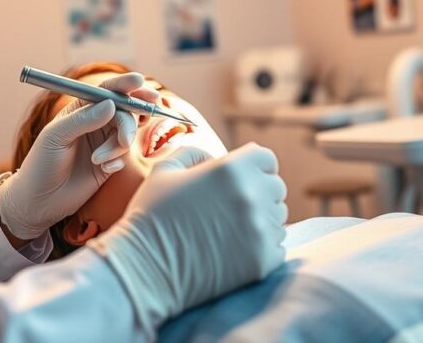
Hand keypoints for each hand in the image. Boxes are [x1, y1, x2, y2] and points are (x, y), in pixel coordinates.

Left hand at [0, 72, 159, 239]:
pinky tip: (103, 170)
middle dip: (130, 122)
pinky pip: (125, 155)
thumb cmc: (41, 163)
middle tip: (126, 138)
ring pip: (127, 133)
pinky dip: (117, 161)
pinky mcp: (110, 162)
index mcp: (81, 108)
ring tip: (97, 160)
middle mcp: (95, 121)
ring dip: (117, 147)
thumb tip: (112, 104)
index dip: (124, 84)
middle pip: (125, 110)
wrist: (39, 200)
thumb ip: (84, 119)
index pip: (107, 89)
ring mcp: (104, 141)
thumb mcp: (57, 137)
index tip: (139, 81)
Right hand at [90, 143, 286, 334]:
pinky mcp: (262, 261)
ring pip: (278, 218)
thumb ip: (193, 152)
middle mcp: (252, 196)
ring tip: (230, 230)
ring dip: (261, 220)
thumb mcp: (165, 170)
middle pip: (276, 188)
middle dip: (259, 193)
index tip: (242, 179)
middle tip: (232, 208)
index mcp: (231, 169)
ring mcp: (260, 230)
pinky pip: (277, 247)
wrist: (144, 270)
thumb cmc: (151, 216)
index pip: (267, 159)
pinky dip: (261, 248)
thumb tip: (213, 156)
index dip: (254, 167)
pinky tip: (233, 251)